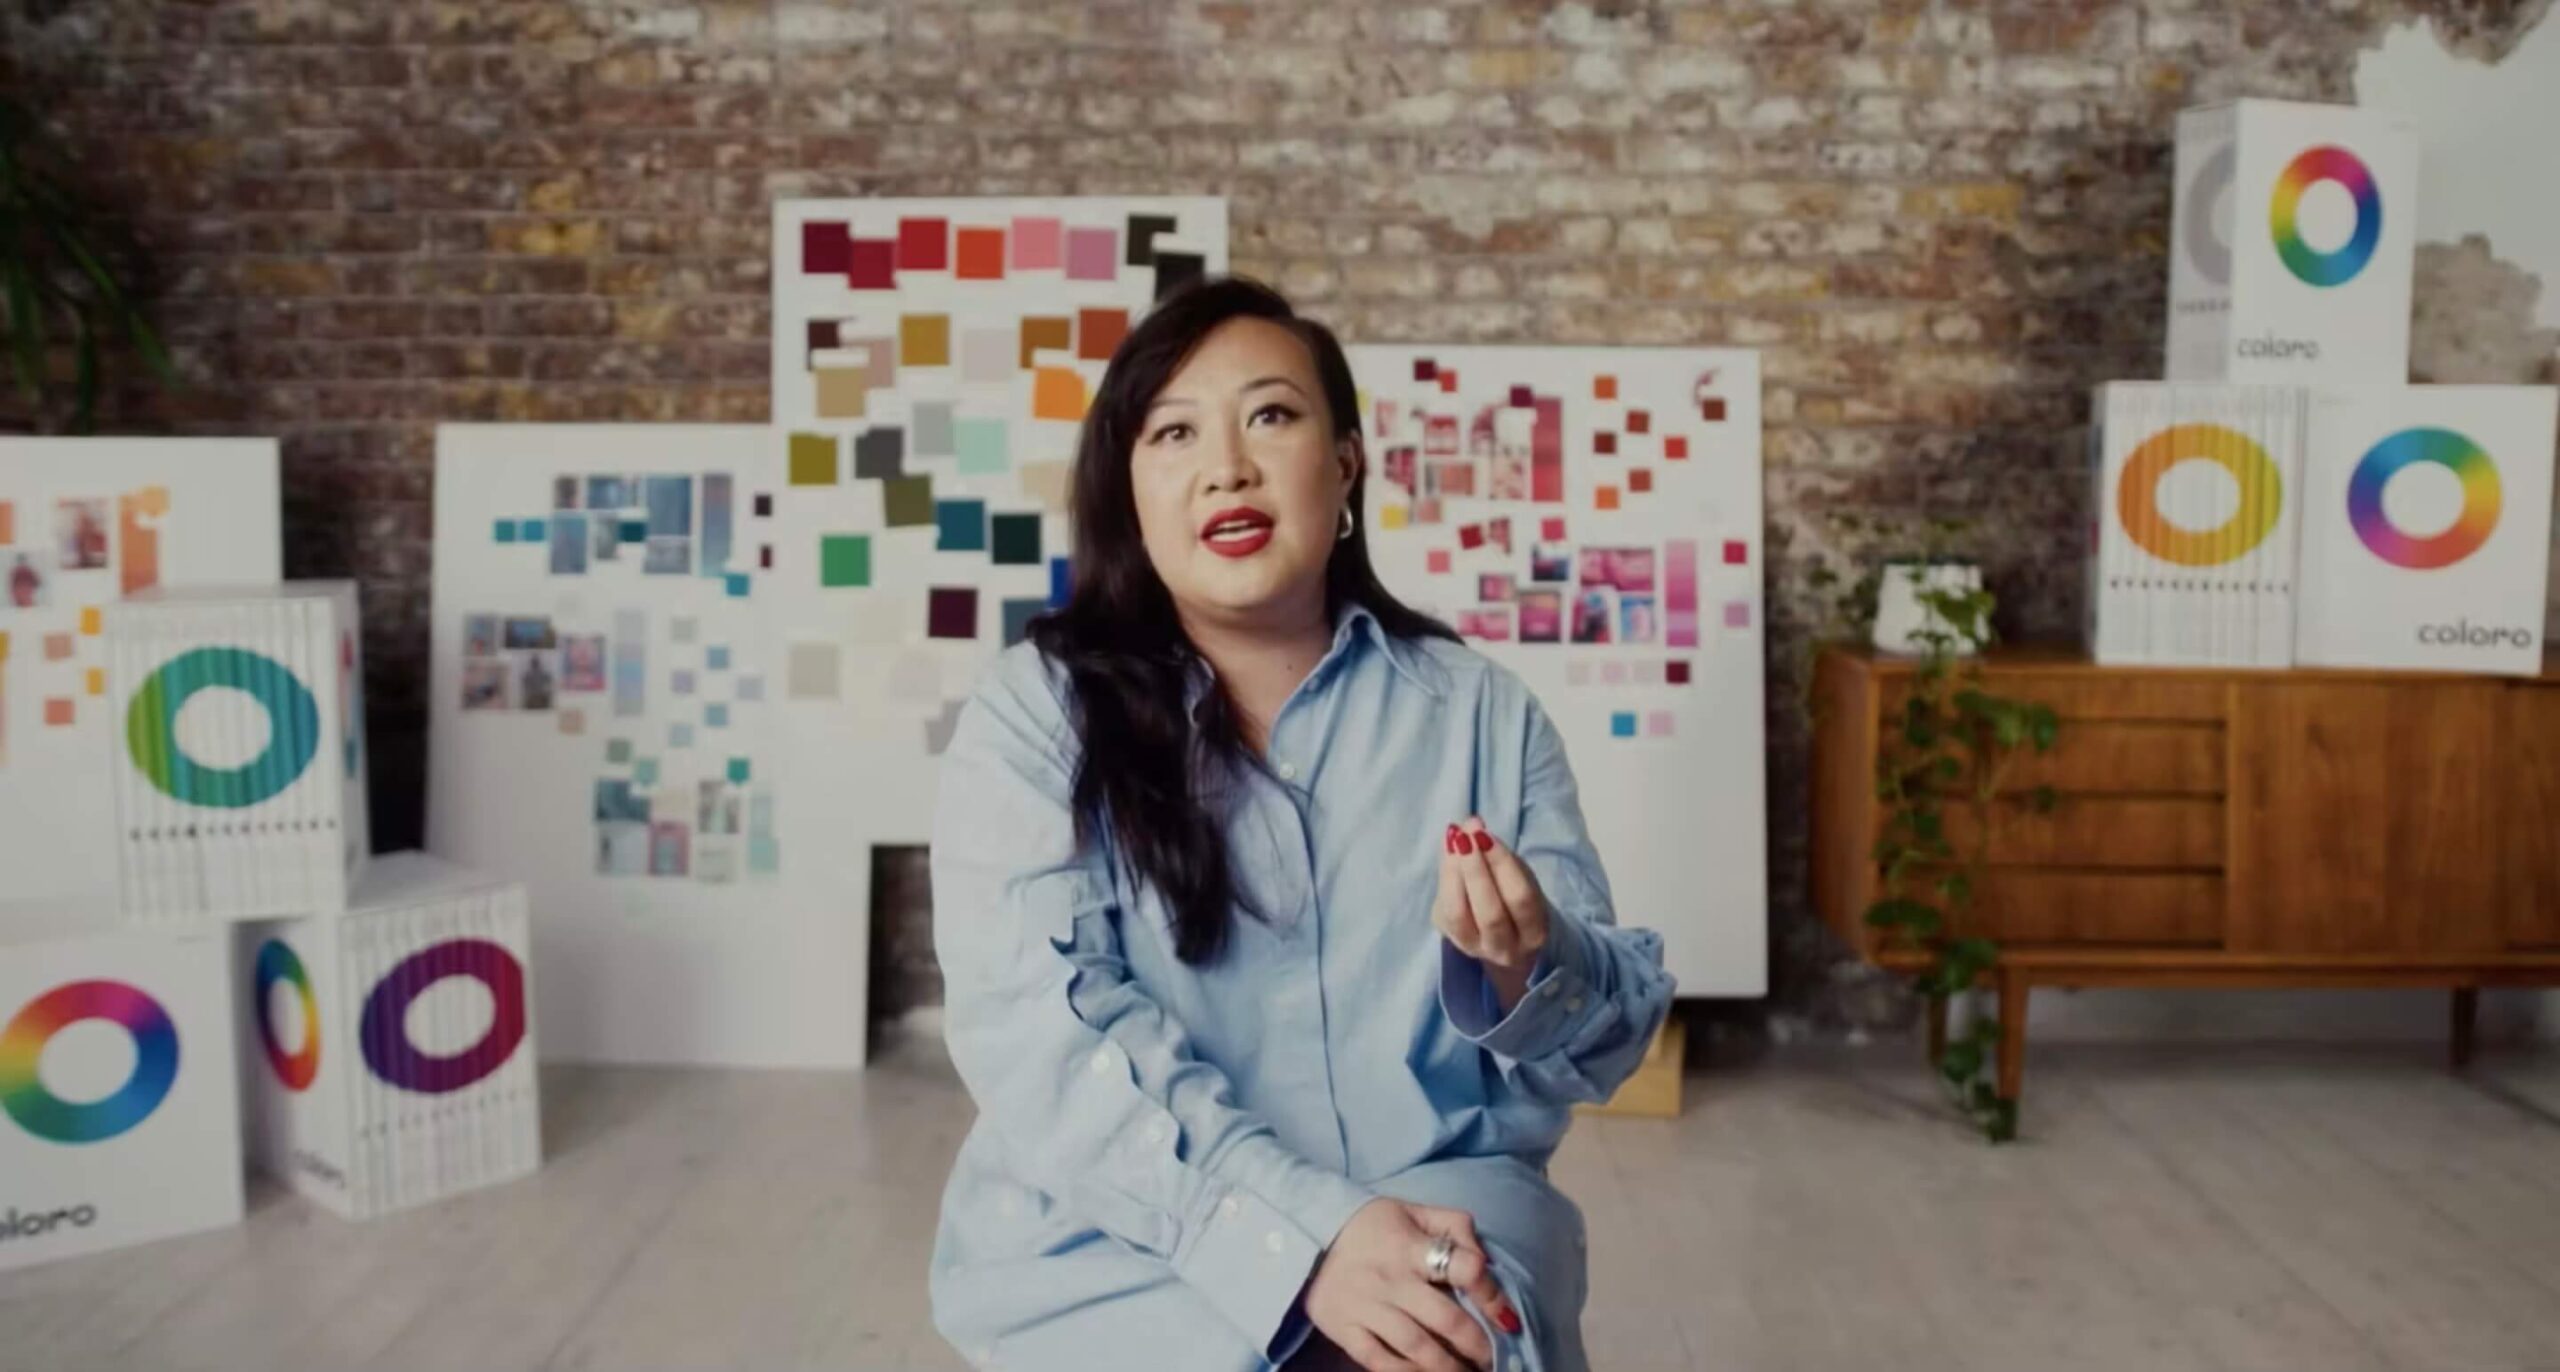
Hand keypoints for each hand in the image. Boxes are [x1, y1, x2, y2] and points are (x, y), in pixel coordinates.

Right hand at [1304, 1198, 1520, 1371]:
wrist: (1306, 1234)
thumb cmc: (1370, 1225)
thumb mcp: (1413, 1211)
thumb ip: (1454, 1226)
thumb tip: (1485, 1258)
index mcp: (1410, 1246)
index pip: (1463, 1267)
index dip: (1492, 1293)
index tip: (1508, 1318)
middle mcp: (1390, 1279)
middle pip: (1446, 1320)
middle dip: (1479, 1345)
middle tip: (1495, 1359)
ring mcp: (1365, 1308)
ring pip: (1417, 1348)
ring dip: (1450, 1368)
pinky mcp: (1345, 1330)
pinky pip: (1380, 1362)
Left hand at [1433, 818, 1549, 1009]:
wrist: (1503, 937)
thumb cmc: (1516, 900)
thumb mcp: (1522, 879)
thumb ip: (1501, 859)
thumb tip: (1471, 828)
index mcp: (1533, 932)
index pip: (1519, 898)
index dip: (1501, 864)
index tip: (1485, 834)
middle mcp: (1504, 948)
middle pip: (1489, 912)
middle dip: (1475, 870)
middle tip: (1465, 836)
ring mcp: (1474, 947)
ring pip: (1459, 914)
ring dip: (1454, 873)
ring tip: (1452, 839)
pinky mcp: (1449, 939)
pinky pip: (1444, 909)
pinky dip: (1444, 877)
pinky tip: (1447, 851)